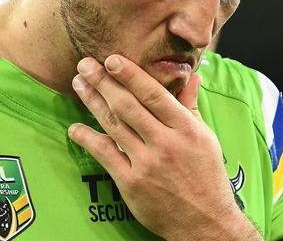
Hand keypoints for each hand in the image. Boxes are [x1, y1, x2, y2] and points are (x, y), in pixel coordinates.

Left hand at [68, 54, 261, 240]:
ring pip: (113, 126)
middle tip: (85, 64)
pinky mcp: (131, 184)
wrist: (206, 224)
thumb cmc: (207, 176)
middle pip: (128, 106)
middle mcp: (166, 144)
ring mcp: (147, 164)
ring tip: (78, 84)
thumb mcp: (205, 138)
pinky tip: (75, 128)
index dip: (130, 75)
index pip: (154, 95)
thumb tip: (191, 75)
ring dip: (92, 102)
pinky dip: (88, 139)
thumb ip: (190, 106)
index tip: (111, 59)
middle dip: (103, 82)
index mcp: (186, 129)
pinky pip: (105, 155)